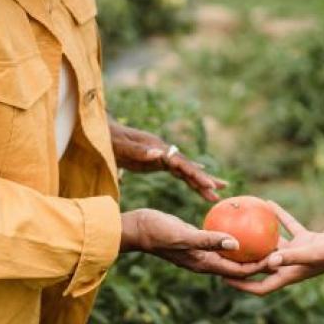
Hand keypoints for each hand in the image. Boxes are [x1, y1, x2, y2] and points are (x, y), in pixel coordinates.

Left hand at [109, 119, 226, 201]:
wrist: (101, 131)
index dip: (195, 174)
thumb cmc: (109, 140)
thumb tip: (159, 153)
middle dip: (204, 179)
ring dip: (200, 181)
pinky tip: (199, 184)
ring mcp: (162, 156)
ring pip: (185, 171)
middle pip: (188, 167)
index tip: (208, 184)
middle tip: (221, 190)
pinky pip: (177, 172)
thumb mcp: (120, 147)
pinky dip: (189, 179)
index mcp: (157, 148)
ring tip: (217, 192)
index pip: (181, 163)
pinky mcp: (157, 162)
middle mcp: (163, 151)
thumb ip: (138, 151)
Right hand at [121, 209, 265, 277]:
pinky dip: (232, 234)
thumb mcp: (184, 235)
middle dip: (259, 261)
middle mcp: (204, 261)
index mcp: (204, 264)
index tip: (278, 258)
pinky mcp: (196, 241)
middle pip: (238, 265)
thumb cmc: (157, 232)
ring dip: (248, 248)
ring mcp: (200, 252)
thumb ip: (209, 240)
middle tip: (280, 247)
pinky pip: (219, 240)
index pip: (239, 271)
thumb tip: (236, 244)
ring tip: (266, 235)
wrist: (137, 228)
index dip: (259, 267)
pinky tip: (241, 219)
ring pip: (230, 253)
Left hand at [226, 203, 323, 295]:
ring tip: (240, 224)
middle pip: (261, 267)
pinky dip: (279, 217)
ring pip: (273, 245)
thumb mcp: (315, 253)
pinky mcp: (309, 239)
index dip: (241, 285)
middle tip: (224, 250)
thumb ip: (293, 256)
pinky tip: (268, 203)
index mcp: (290, 275)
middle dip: (243, 261)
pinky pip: (289, 227)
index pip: (260, 286)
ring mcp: (300, 252)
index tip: (223, 278)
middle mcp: (292, 266)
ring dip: (258, 236)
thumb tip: (270, 261)